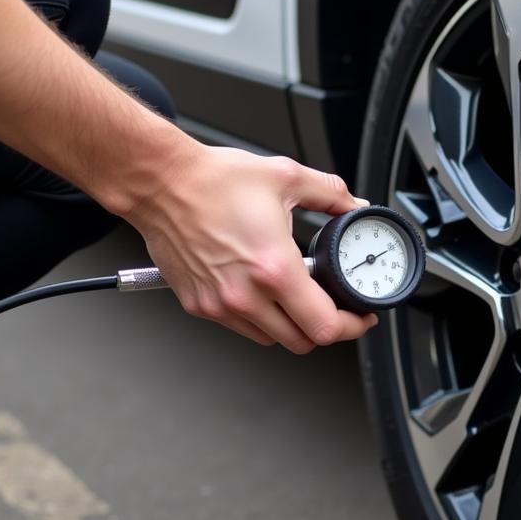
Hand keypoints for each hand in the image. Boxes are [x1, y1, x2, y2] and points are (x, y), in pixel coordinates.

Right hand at [127, 144, 378, 352]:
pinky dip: (259, 318)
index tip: (360, 317)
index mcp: (273, 268)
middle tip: (334, 308)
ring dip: (291, 325)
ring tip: (295, 296)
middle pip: (302, 342)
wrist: (160, 183)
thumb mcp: (285, 177)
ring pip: (271, 339)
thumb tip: (352, 205)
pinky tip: (261, 290)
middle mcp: (245, 295)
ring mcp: (220, 305)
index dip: (351, 326)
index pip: (324, 326)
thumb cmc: (211, 181)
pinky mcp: (199, 306)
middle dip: (325, 328)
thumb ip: (330, 194)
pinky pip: (240, 327)